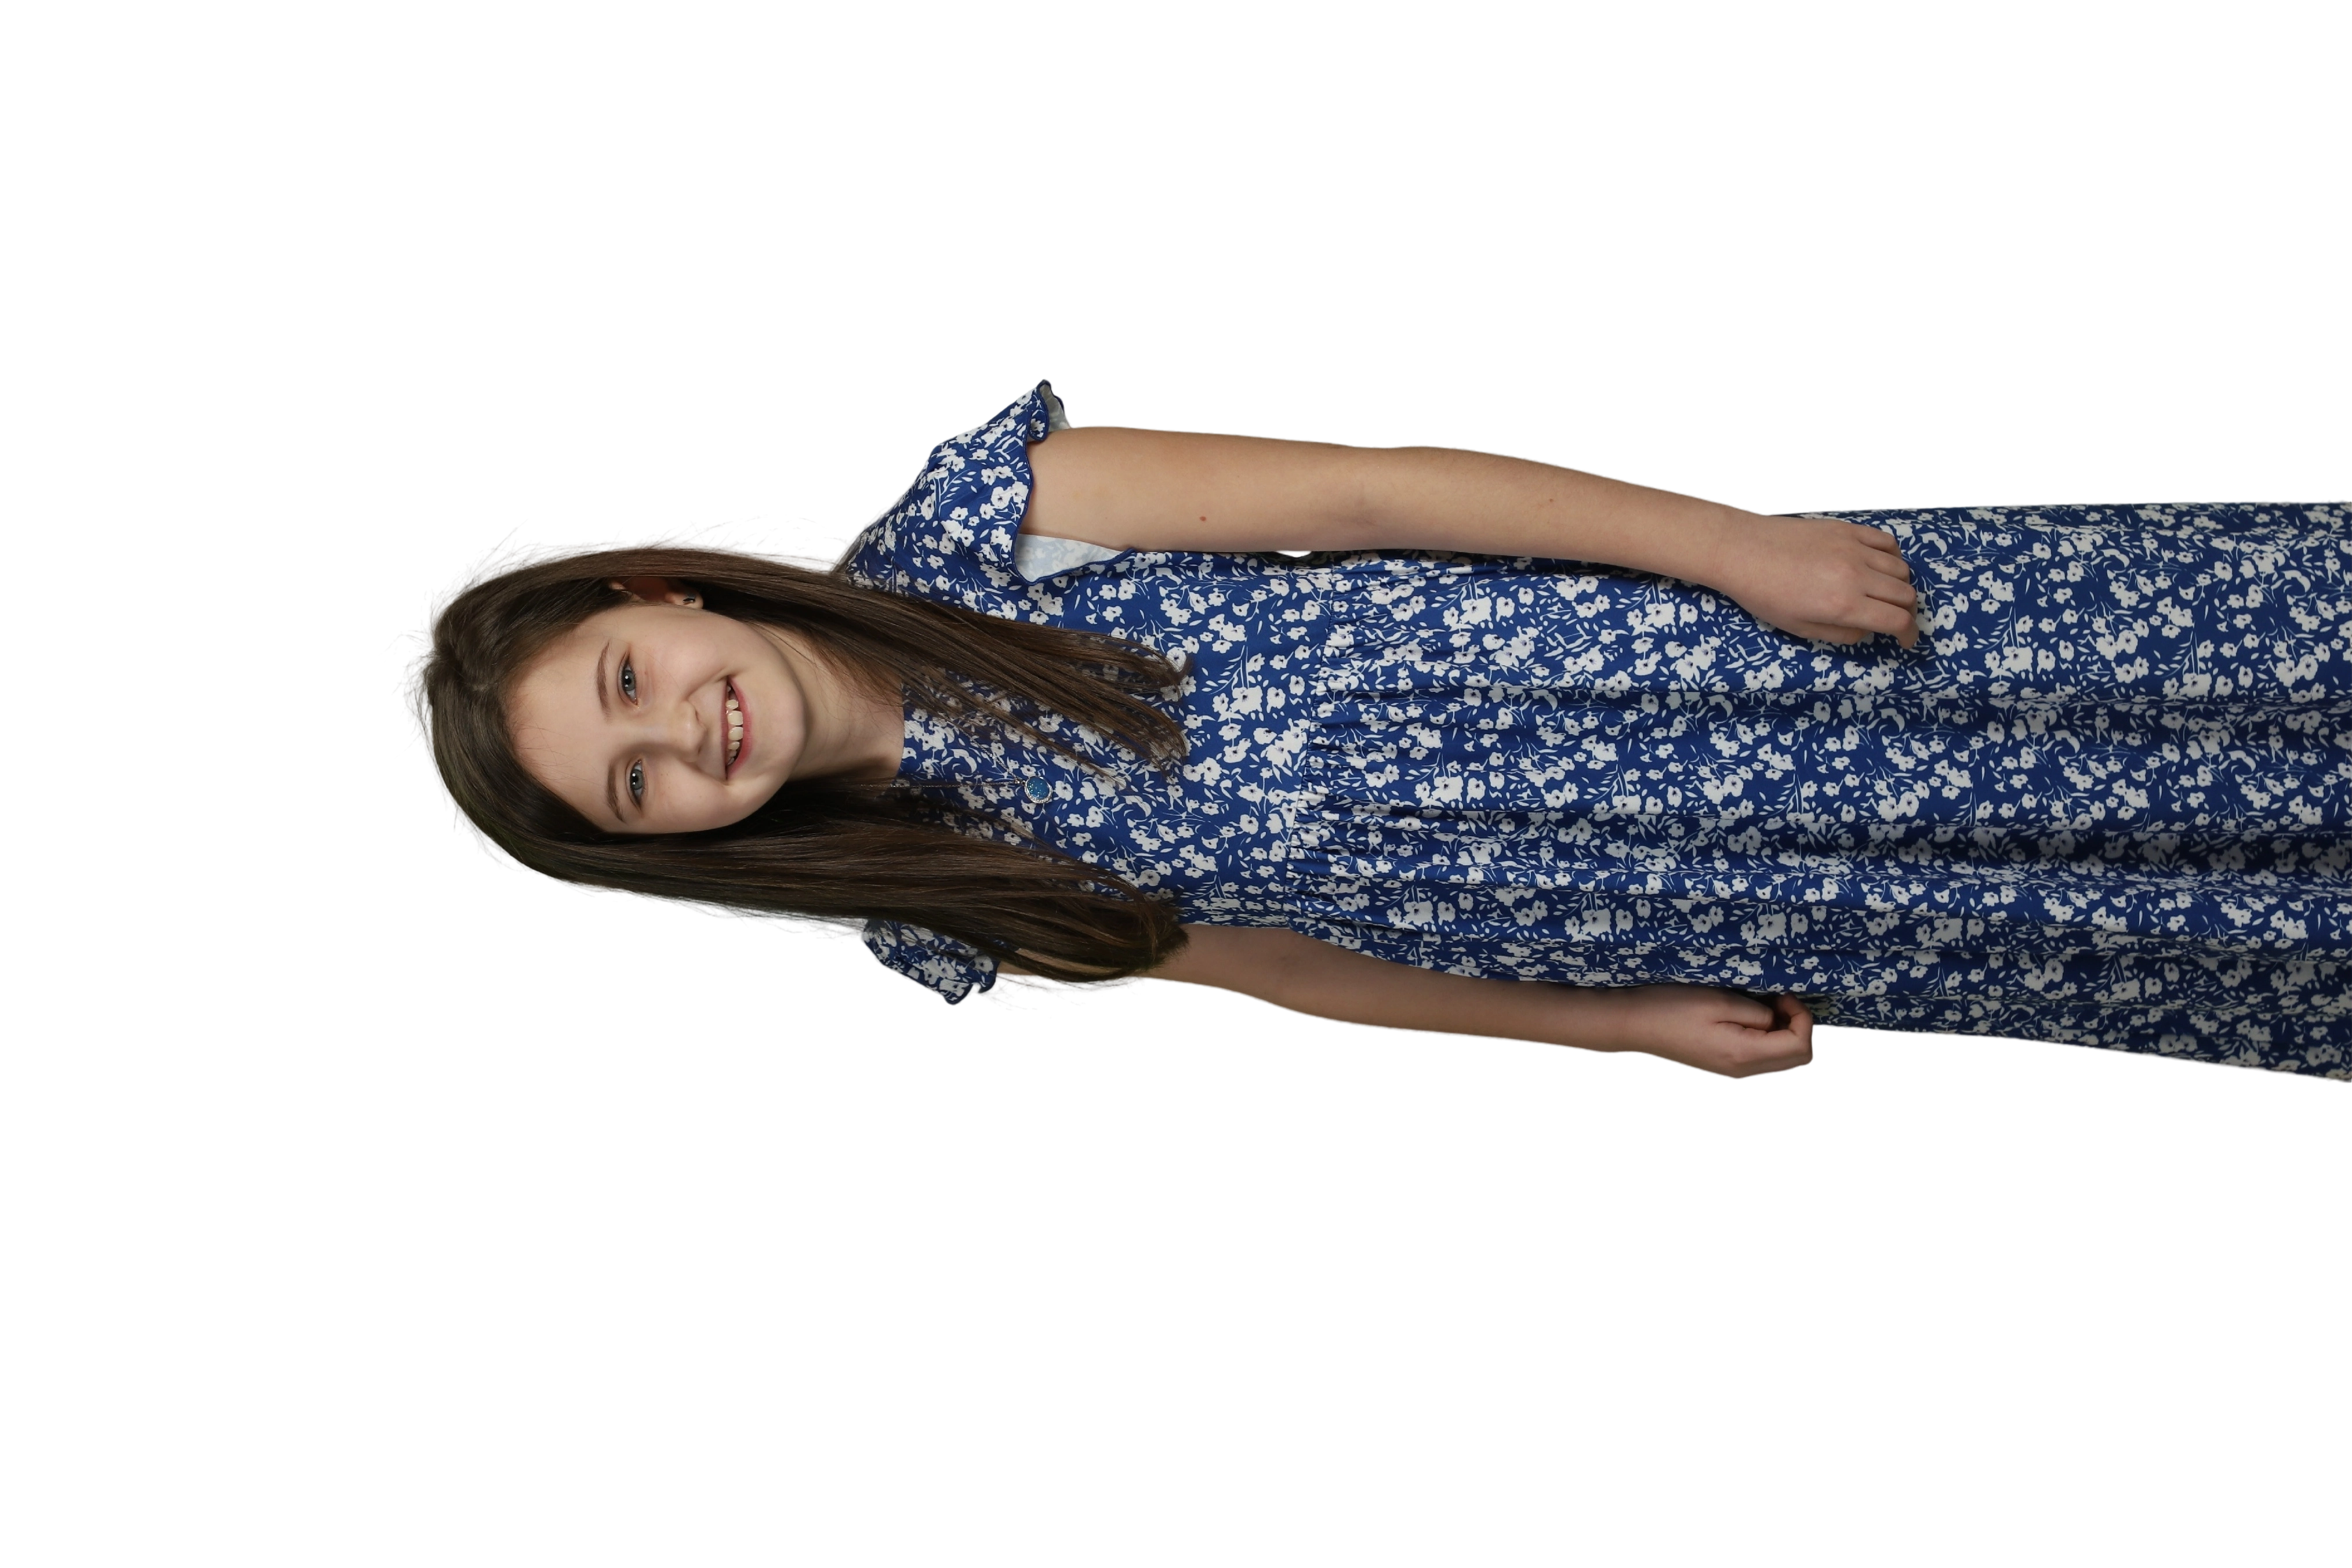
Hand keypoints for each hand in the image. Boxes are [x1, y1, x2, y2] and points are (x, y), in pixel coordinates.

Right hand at [1606, 984, 1817, 1080]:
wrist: (1634, 1024)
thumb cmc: (1672, 1007)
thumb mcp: (1719, 1000)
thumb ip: (1757, 1012)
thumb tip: (1777, 1019)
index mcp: (1744, 1054)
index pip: (1799, 1046)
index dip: (1803, 1018)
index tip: (1782, 995)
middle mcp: (1743, 1070)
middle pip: (1797, 1058)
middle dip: (1798, 1026)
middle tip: (1777, 999)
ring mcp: (1733, 1070)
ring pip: (1782, 1059)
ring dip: (1784, 1032)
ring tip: (1764, 1006)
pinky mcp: (1724, 1065)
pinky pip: (1763, 1057)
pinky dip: (1768, 1038)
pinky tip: (1749, 1017)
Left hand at [1702, 514, 1919, 649]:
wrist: (1741, 550)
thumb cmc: (1763, 594)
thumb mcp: (1799, 628)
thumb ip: (1841, 633)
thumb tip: (1867, 629)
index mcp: (1843, 605)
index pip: (1898, 620)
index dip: (1908, 635)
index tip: (1905, 641)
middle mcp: (1855, 575)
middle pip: (1905, 595)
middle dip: (1907, 613)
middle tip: (1896, 620)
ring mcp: (1853, 549)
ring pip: (1900, 568)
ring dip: (1900, 586)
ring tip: (1886, 595)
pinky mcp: (1847, 530)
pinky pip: (1886, 542)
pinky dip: (1892, 557)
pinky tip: (1880, 566)